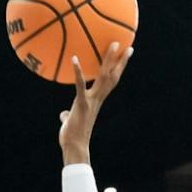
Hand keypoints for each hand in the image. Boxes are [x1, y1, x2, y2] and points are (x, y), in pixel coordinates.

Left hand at [59, 43, 130, 165]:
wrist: (74, 148)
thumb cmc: (72, 137)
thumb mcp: (71, 122)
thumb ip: (68, 115)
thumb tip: (64, 115)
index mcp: (96, 101)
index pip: (110, 82)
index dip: (118, 69)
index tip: (125, 57)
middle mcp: (96, 99)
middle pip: (112, 76)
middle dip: (120, 61)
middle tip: (126, 45)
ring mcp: (90, 101)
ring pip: (103, 77)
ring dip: (108, 59)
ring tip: (114, 44)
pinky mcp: (80, 104)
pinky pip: (80, 85)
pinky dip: (78, 72)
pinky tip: (74, 58)